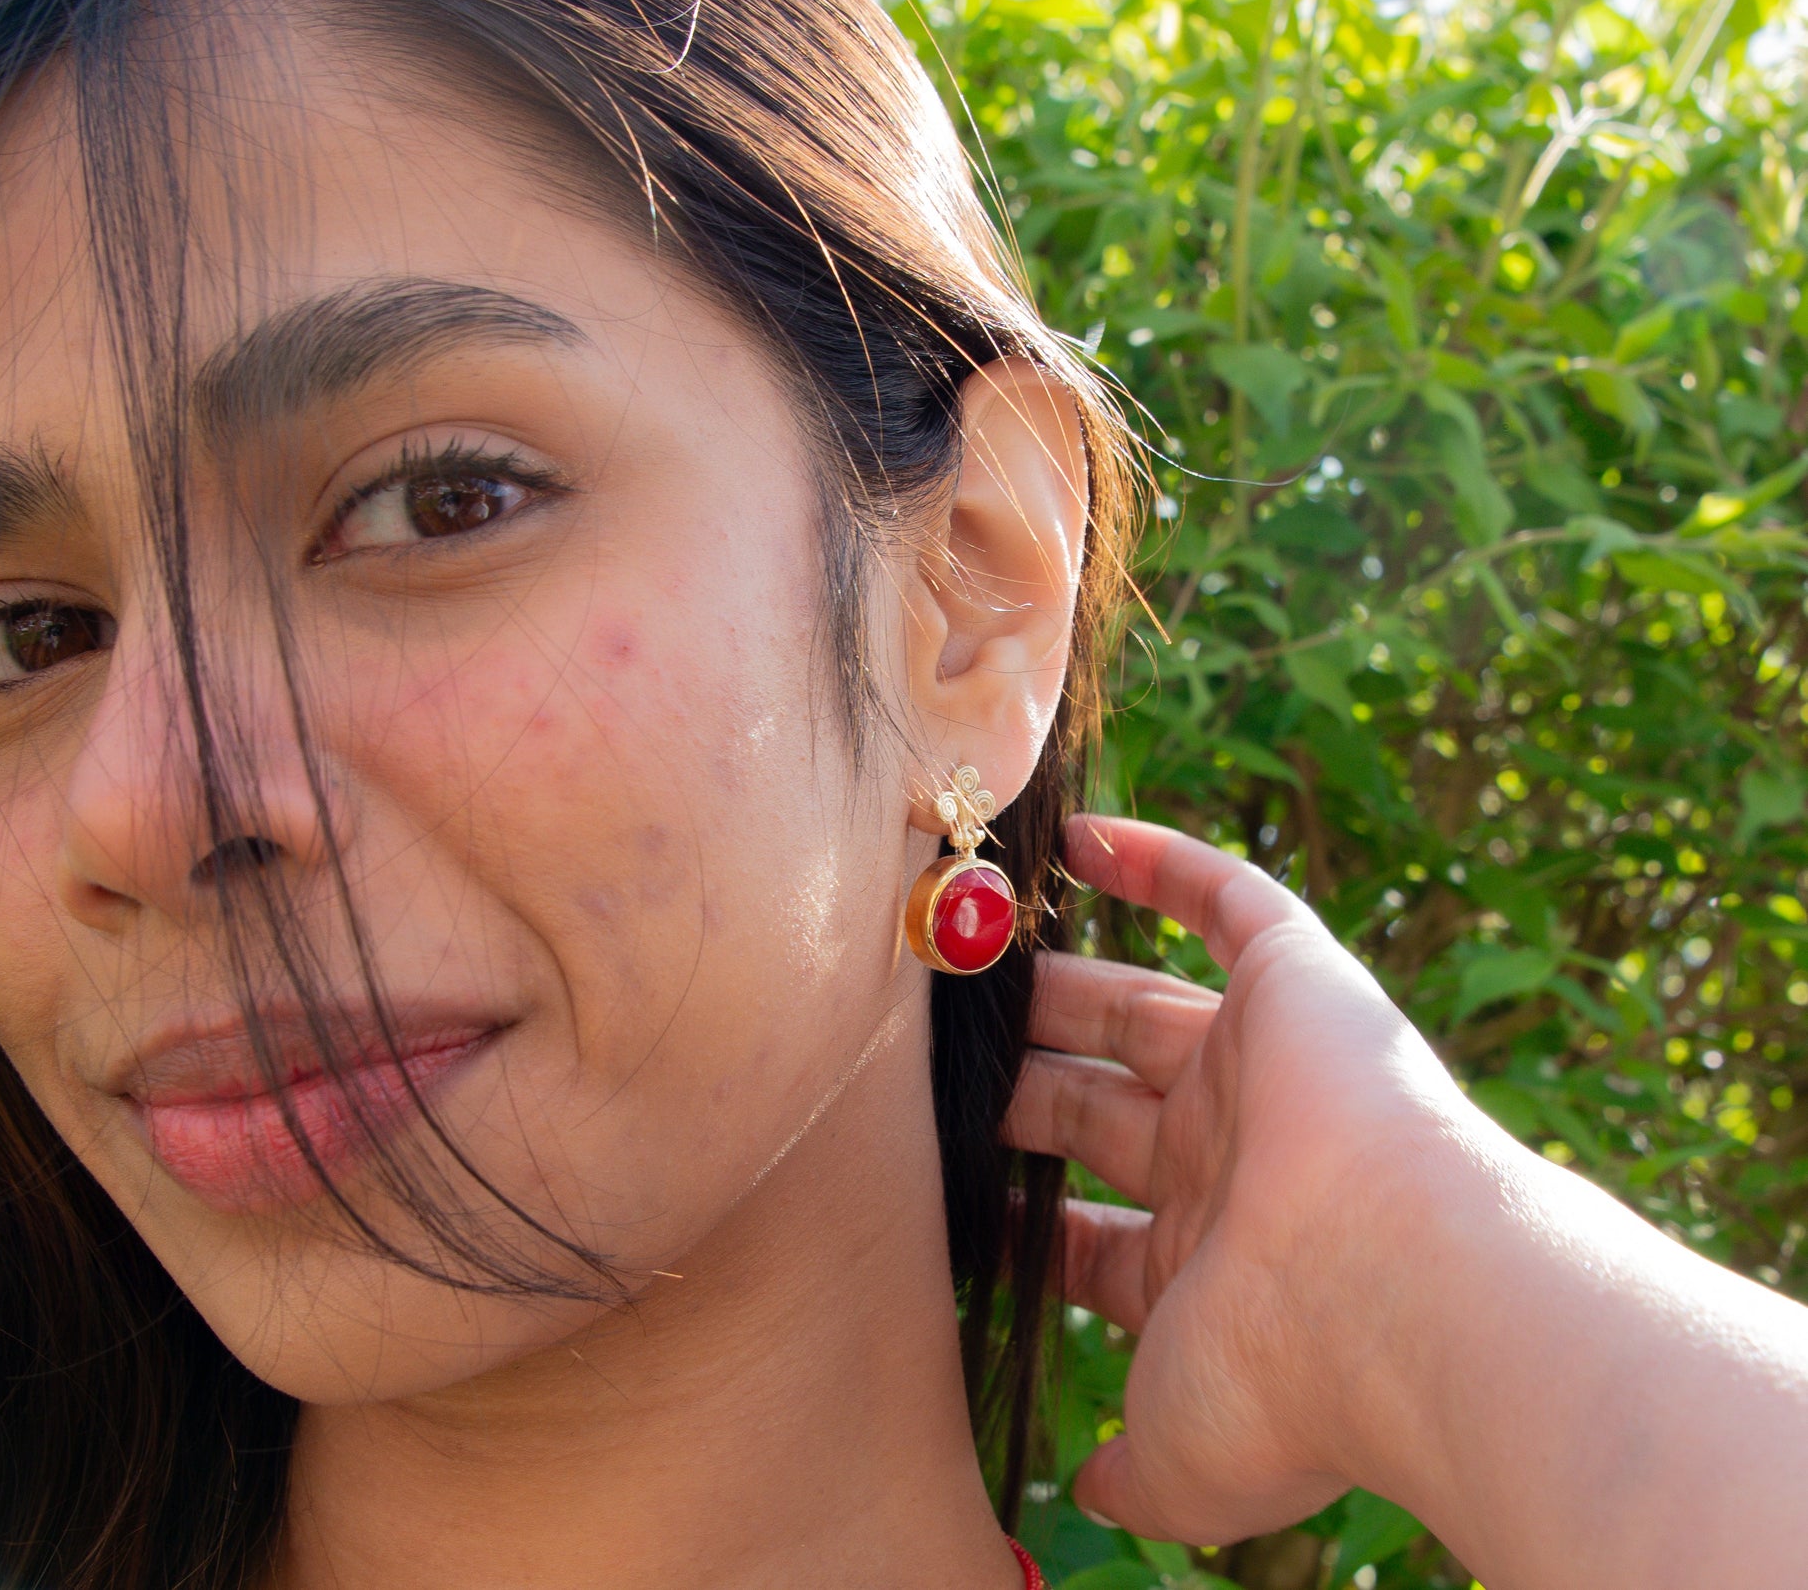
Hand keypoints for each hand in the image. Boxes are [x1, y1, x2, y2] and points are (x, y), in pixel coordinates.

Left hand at [1004, 814, 1494, 1543]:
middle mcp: (1230, 1163)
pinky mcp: (1297, 984)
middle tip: (935, 1057)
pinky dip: (1157, 862)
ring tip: (967, 950)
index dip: (1023, 1220)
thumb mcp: (1178, 1462)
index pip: (1094, 1238)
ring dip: (1056, 981)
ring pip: (1138, 1004)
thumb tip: (1083, 1496)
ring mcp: (1261, 1070)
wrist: (1401, 1294)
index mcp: (1203, 1269)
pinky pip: (1224, 898)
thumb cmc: (1286, 1383)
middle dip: (1022, 1086)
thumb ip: (1126, 1476)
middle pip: (1097, 1107)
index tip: (941, 1193)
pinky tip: (1078, 839)